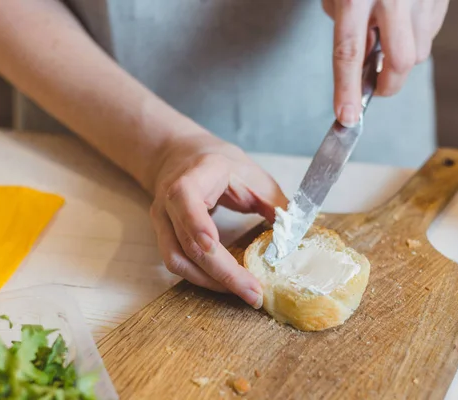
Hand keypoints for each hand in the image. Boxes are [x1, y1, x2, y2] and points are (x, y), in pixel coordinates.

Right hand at [149, 133, 286, 307]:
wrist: (181, 156)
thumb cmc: (219, 163)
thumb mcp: (251, 173)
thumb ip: (273, 202)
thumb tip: (295, 234)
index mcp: (195, 175)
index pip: (185, 198)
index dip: (196, 222)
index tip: (211, 244)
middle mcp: (170, 199)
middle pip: (188, 241)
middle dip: (222, 272)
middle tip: (253, 291)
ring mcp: (162, 218)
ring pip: (177, 259)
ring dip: (209, 281)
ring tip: (242, 292)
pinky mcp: (163, 235)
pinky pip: (177, 263)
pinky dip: (200, 277)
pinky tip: (224, 283)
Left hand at [322, 0, 448, 126]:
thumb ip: (347, 29)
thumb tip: (360, 63)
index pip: (348, 53)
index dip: (346, 90)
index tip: (346, 117)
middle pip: (400, 62)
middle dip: (387, 85)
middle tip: (375, 89)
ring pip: (419, 52)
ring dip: (401, 59)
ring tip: (387, 39)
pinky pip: (431, 34)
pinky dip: (416, 40)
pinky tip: (403, 25)